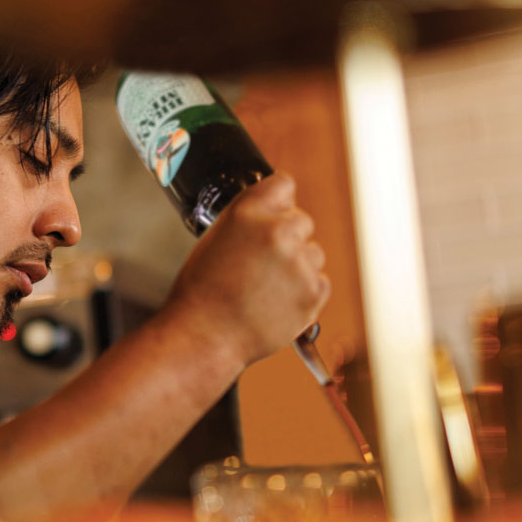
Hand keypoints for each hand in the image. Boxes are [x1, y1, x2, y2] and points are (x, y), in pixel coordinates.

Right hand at [163, 172, 330, 368]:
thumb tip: (274, 216)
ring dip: (298, 266)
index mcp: (248, 212)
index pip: (284, 184)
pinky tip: (277, 302)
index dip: (279, 202)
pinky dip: (304, 292)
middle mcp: (278, 231)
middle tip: (263, 264)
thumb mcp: (215, 239)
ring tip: (266, 288)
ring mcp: (299, 261)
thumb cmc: (202, 293)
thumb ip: (249, 221)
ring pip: (313, 253)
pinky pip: (319, 281)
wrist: (204, 336)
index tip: (276, 213)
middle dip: (288, 238)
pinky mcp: (314, 291)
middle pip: (302, 220)